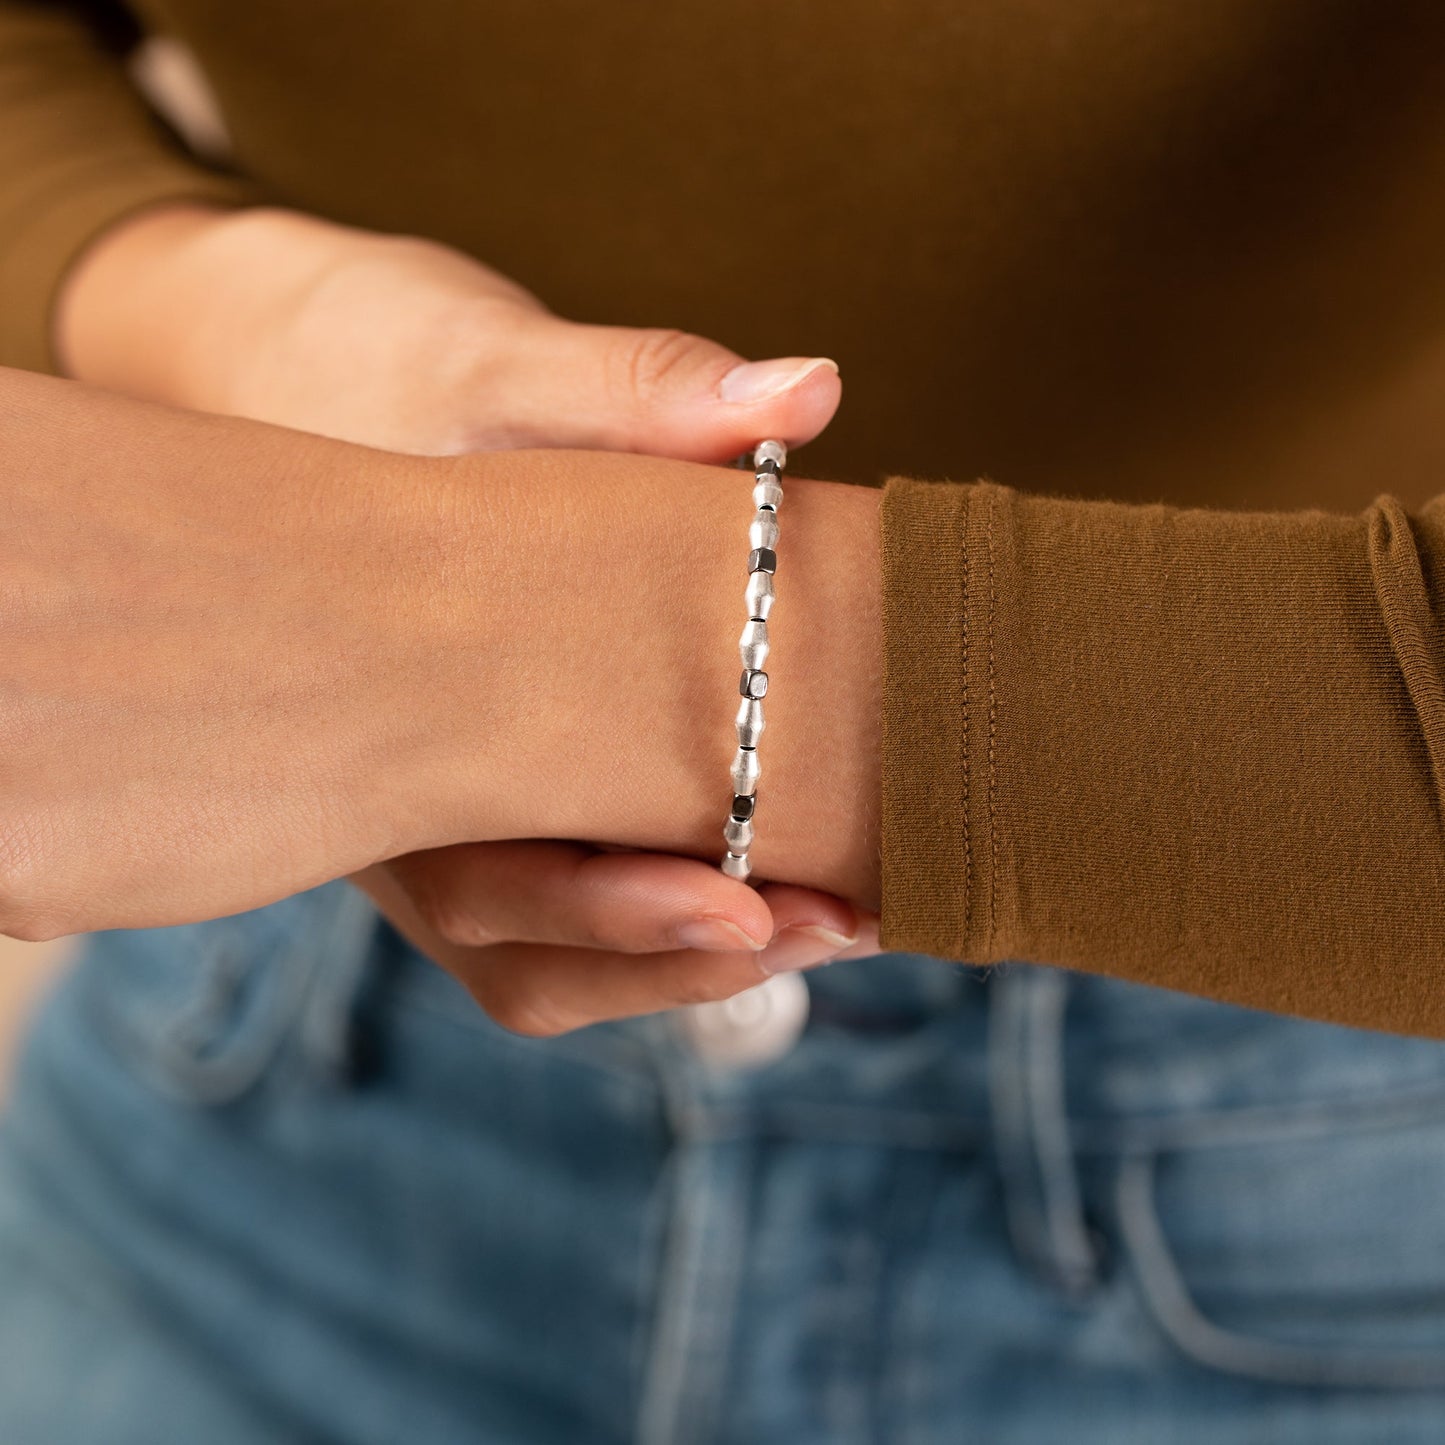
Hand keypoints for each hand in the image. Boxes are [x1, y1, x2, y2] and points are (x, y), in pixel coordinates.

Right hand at [53, 205, 871, 1029]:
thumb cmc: (376, 361)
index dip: (625, 923)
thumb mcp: (495, 365)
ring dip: (678, 959)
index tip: (752, 911)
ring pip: (536, 943)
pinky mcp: (482, 768)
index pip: (488, 885)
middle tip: (835, 927)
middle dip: (679, 960)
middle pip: (520, 946)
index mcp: (383, 723)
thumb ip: (642, 389)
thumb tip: (810, 389)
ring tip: (826, 925)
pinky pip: (563, 877)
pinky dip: (666, 899)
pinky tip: (775, 870)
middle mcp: (395, 787)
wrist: (278, 362)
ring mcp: (432, 789)